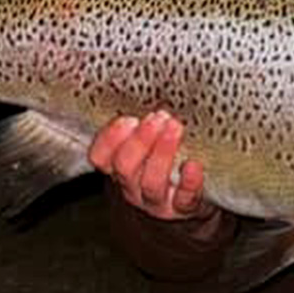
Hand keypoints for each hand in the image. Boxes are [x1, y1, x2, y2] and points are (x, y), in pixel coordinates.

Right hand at [88, 111, 221, 232]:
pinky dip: (189, 182)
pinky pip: (184, 199)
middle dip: (140, 141)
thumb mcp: (151, 143)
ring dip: (162, 154)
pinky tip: (194, 166)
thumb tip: (148, 83)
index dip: (109, 139)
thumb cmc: (170, 162)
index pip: (99, 156)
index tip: (128, 119)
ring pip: (151, 183)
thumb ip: (144, 124)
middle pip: (124, 168)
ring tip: (175, 128)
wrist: (194, 202)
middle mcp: (133, 186)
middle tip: (157, 118)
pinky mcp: (183, 209)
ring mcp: (157, 201)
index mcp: (121, 166)